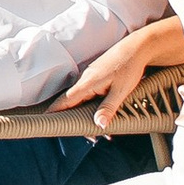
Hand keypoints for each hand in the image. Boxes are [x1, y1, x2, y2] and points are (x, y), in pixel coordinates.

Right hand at [55, 27, 176, 126]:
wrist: (137, 48)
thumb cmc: (129, 66)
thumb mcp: (121, 90)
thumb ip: (108, 108)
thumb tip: (99, 125)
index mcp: (88, 83)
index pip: (66, 100)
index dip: (55, 110)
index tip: (45, 119)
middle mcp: (87, 80)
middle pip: (73, 102)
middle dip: (74, 119)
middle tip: (88, 136)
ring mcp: (92, 77)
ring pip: (83, 98)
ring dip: (85, 113)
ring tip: (99, 129)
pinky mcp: (98, 77)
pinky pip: (91, 94)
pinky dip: (93, 106)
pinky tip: (103, 113)